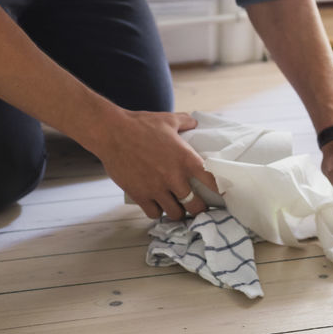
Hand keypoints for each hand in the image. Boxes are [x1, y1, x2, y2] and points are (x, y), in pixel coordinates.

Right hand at [91, 109, 217, 220]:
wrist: (112, 132)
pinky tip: (157, 205)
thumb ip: (185, 121)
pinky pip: (154, 214)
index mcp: (186, 159)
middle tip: (196, 205)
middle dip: (198, 208)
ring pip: (176, 214)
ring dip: (178, 212)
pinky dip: (157, 211)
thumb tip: (194, 122)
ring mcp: (157, 189)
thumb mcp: (168, 119)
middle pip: (196, 206)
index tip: (219, 193)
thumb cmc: (140, 124)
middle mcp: (175, 177)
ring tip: (176, 207)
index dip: (218, 190)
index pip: (212, 181)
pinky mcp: (141, 195)